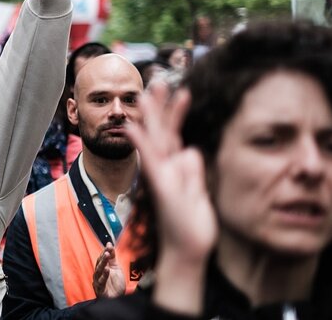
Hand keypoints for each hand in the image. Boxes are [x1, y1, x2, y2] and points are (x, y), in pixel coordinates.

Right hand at [93, 242, 124, 298]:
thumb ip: (112, 257)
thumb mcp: (115, 268)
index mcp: (101, 268)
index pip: (102, 258)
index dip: (105, 251)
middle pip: (99, 263)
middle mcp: (98, 274)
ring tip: (106, 256)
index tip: (109, 244)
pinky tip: (107, 269)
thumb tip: (109, 244)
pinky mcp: (100, 289)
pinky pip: (101, 281)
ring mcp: (98, 281)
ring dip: (103, 263)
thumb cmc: (115, 284)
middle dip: (103, 256)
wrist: (117, 298)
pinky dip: (104, 275)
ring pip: (99, 270)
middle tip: (107, 250)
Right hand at [125, 85, 216, 265]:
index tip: (179, 90)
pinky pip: (151, 163)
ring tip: (148, 93)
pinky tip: (132, 130)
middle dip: (159, 106)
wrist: (186, 251)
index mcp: (174, 168)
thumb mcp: (198, 191)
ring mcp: (161, 178)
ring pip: (155, 141)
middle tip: (157, 80)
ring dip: (150, 116)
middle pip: (161, 131)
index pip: (174, 134)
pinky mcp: (162, 188)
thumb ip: (192, 170)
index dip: (175, 113)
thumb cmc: (191, 224)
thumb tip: (190, 150)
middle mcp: (165, 169)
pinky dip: (141, 145)